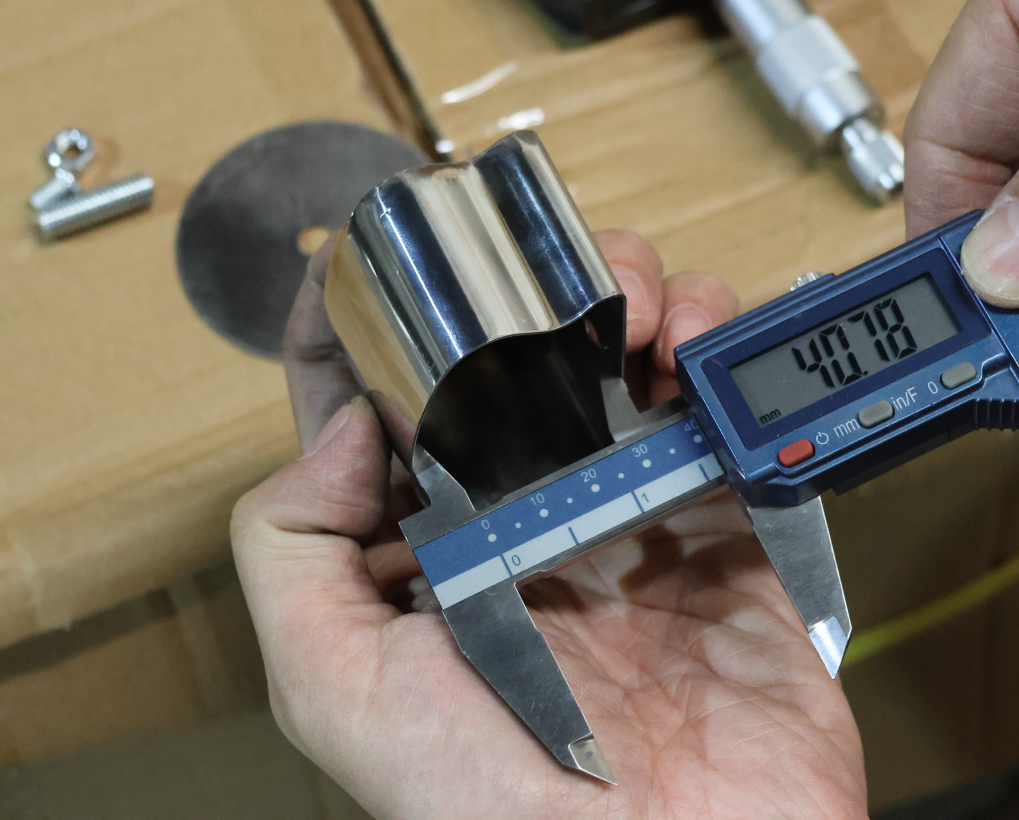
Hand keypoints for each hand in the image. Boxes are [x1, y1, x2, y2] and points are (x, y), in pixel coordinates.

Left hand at [232, 230, 864, 819]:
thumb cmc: (497, 808)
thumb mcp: (337, 692)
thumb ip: (290, 553)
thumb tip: (345, 425)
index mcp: (433, 551)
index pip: (379, 414)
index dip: (362, 329)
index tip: (362, 254)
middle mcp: (529, 521)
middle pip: (515, 359)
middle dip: (523, 290)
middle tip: (538, 281)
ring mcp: (632, 515)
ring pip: (625, 358)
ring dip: (628, 295)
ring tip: (631, 309)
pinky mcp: (728, 522)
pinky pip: (724, 407)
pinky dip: (719, 351)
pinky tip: (694, 348)